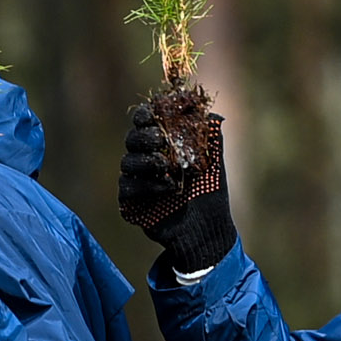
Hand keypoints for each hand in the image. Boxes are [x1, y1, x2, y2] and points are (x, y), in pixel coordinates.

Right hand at [116, 104, 238, 276]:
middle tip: (160, 139)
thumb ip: (209, 135)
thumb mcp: (213, 160)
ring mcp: (136, 181)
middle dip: (144, 137)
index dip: (145, 115)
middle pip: (131, 139)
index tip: (152, 115)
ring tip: (167, 167)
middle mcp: (145, 159)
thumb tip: (207, 113)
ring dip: (146, 161)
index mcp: (162, 143)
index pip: (144, 121)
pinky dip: (147, 186)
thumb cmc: (210, 191)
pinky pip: (128, 188)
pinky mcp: (131, 202)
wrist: (206, 227)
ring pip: (127, 163)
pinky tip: (168, 189)